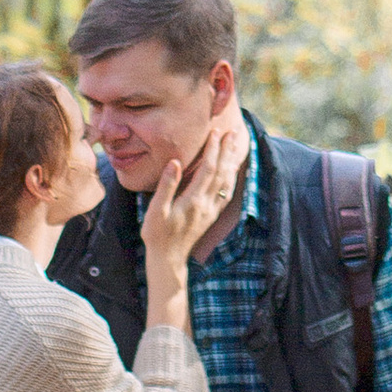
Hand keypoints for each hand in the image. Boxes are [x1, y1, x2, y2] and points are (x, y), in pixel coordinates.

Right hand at [142, 94, 246, 267]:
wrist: (169, 259)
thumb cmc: (157, 235)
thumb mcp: (156, 211)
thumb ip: (166, 186)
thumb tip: (175, 162)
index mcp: (193, 200)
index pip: (207, 169)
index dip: (213, 150)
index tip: (216, 132)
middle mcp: (206, 204)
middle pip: (221, 173)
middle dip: (227, 151)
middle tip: (232, 132)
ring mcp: (211, 210)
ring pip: (226, 182)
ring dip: (232, 162)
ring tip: (235, 146)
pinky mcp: (211, 215)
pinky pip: (226, 193)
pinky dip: (231, 178)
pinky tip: (232, 171)